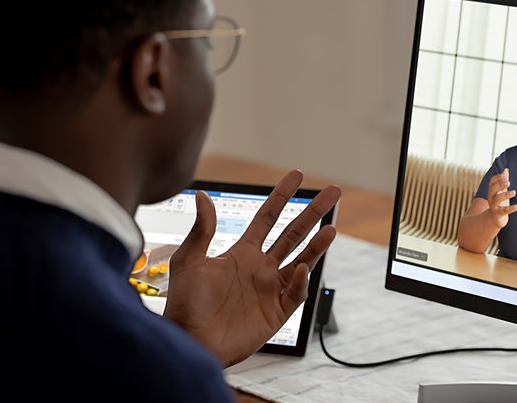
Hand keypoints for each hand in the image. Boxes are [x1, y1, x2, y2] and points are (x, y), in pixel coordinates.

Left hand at [162, 170, 340, 366]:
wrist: (189, 342)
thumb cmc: (184, 304)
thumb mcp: (188, 261)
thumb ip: (201, 229)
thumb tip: (202, 195)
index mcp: (241, 253)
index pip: (267, 217)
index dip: (282, 196)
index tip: (297, 176)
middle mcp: (260, 268)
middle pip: (293, 234)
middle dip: (313, 213)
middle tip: (333, 192)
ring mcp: (270, 290)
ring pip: (302, 260)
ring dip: (317, 245)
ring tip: (331, 228)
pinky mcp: (276, 313)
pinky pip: (295, 294)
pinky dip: (300, 281)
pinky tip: (299, 268)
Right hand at [486, 168, 516, 228]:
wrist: (494, 219)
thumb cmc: (499, 202)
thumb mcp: (501, 191)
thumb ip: (503, 181)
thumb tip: (506, 170)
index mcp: (492, 190)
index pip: (492, 182)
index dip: (497, 178)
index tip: (504, 175)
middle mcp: (491, 197)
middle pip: (493, 189)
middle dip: (500, 185)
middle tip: (508, 182)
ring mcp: (494, 206)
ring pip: (497, 199)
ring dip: (505, 195)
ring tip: (514, 192)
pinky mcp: (498, 214)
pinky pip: (504, 211)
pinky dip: (510, 208)